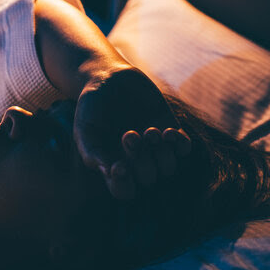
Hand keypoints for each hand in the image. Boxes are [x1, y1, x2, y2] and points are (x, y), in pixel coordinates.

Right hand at [73, 67, 190, 199]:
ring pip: (168, 169)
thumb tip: (109, 173)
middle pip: (148, 179)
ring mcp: (155, 148)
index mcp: (114, 165)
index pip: (123, 191)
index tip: (120, 166)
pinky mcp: (170, 130)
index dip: (124, 184)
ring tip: (148, 131)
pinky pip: (184, 150)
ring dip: (161, 153)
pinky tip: (167, 130)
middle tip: (129, 134)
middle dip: (140, 159)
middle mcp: (136, 161)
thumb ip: (92, 151)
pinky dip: (179, 144)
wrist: (109, 78)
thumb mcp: (84, 127)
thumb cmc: (92, 106)